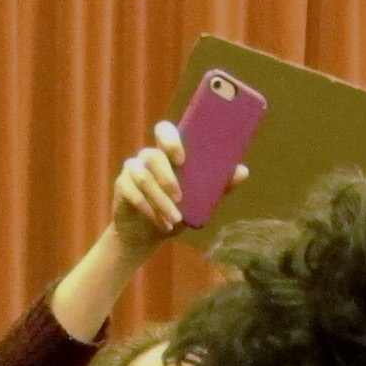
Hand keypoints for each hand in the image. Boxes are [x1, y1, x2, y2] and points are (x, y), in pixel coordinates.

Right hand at [110, 121, 211, 263]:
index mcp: (168, 153)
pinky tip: (160, 222)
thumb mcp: (202, 200)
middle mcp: (149, 157)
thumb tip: (243, 171)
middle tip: (181, 197)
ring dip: (160, 200)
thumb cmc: (178, 211)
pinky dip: (148, 209)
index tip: (182, 157)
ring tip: (174, 219)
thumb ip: (220, 185)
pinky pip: (132, 193)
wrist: (149, 235)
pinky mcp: (122, 187)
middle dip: (167, 176)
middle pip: (152, 155)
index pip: (165, 131)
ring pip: (144, 178)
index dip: (171, 139)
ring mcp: (133, 170)